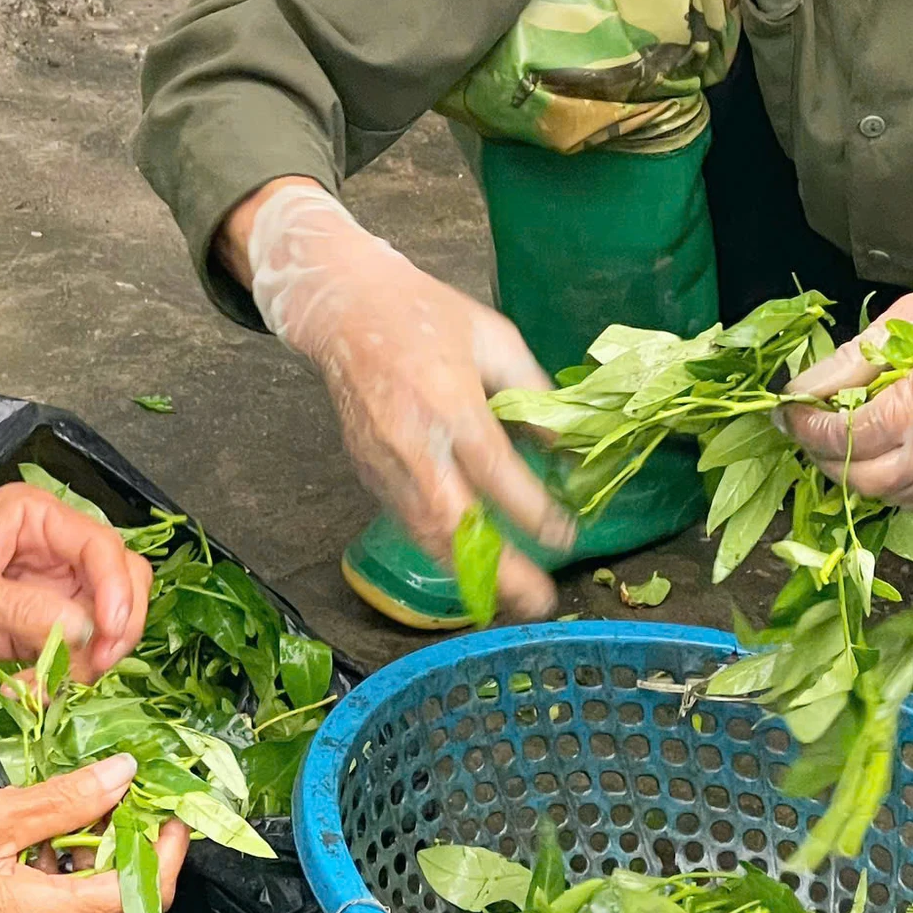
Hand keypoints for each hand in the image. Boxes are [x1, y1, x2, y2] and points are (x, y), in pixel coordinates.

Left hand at [0, 484, 152, 684]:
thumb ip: (23, 609)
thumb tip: (85, 630)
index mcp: (35, 519)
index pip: (101, 547)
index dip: (116, 589)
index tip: (108, 633)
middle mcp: (51, 551)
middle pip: (119, 582)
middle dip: (115, 626)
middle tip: (95, 667)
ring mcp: (46, 592)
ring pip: (101, 623)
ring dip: (88, 660)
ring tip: (48, 686)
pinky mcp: (34, 629)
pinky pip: (71, 653)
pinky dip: (61, 677)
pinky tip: (26, 690)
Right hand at [0, 756, 189, 912]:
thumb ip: (68, 799)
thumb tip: (125, 775)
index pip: (146, 890)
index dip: (168, 845)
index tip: (169, 804)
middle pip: (125, 902)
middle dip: (133, 846)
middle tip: (122, 793)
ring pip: (94, 912)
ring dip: (98, 862)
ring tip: (80, 807)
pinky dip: (67, 882)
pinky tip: (43, 841)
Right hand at [223, 178, 570, 619]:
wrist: (345, 310)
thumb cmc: (425, 315)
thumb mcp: (495, 337)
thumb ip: (531, 391)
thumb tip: (562, 446)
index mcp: (449, 401)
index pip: (496, 472)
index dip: (534, 512)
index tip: (567, 536)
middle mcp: (412, 442)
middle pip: (455, 523)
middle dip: (499, 571)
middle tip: (538, 602)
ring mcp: (383, 462)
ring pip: (426, 533)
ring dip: (469, 573)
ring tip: (511, 599)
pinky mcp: (366, 472)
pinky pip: (408, 521)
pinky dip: (441, 549)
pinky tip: (471, 564)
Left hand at [781, 255, 912, 508]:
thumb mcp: (912, 317)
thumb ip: (853, 360)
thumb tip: (800, 391)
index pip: (851, 434)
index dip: (809, 429)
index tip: (789, 415)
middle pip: (868, 479)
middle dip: (826, 460)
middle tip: (810, 431)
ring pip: (895, 497)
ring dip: (858, 475)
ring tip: (844, 441)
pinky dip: (894, 483)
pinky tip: (886, 452)